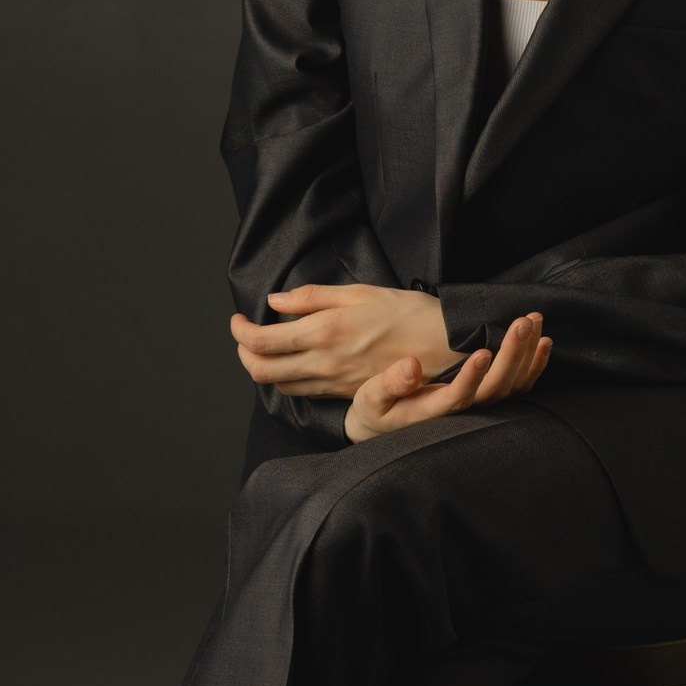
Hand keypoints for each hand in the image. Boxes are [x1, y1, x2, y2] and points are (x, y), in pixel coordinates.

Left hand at [230, 283, 458, 397]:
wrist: (447, 346)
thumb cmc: (408, 312)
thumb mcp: (360, 292)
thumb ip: (313, 298)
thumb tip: (277, 302)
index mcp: (323, 332)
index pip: (261, 342)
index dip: (239, 332)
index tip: (238, 320)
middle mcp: (324, 363)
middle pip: (261, 372)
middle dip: (243, 355)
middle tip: (244, 336)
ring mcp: (335, 383)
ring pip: (280, 386)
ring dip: (263, 368)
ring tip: (266, 348)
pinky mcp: (347, 393)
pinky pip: (304, 392)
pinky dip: (287, 379)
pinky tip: (293, 362)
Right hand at [345, 312, 552, 443]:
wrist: (387, 424)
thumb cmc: (377, 409)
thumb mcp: (371, 398)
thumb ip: (389, 384)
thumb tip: (410, 366)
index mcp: (431, 412)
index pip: (458, 399)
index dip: (472, 378)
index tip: (482, 352)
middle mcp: (462, 414)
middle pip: (495, 389)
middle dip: (511, 354)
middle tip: (521, 322)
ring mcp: (478, 407)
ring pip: (511, 386)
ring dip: (526, 353)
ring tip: (532, 321)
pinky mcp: (487, 398)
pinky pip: (518, 387)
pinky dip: (534, 365)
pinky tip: (544, 341)